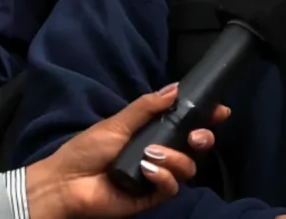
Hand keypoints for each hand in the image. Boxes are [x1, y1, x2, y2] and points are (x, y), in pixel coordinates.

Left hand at [26, 85, 230, 218]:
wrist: (65, 183)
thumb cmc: (86, 149)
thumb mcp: (117, 122)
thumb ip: (147, 106)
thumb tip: (175, 87)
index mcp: (153, 132)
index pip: (187, 124)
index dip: (206, 117)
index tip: (220, 111)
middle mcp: (160, 153)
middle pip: (196, 147)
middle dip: (203, 138)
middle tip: (196, 136)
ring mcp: (157, 175)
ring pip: (187, 167)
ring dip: (176, 159)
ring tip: (152, 155)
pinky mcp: (151, 196)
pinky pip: (171, 187)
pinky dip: (164, 177)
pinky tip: (148, 171)